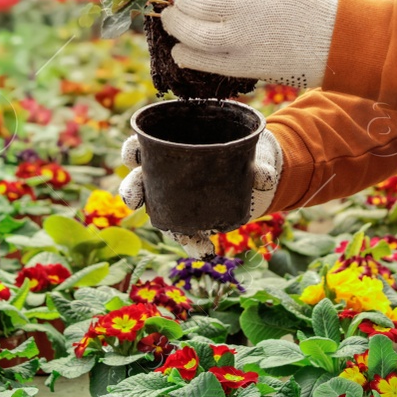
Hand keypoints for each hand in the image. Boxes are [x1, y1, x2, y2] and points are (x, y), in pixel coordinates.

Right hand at [118, 130, 282, 255]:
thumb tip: (264, 179)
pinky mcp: (190, 218)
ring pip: (159, 212)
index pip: (140, 146)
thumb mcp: (249, 150)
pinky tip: (205, 250)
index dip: (132, 151)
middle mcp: (163, 173)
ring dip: (165, 226)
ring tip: (178, 235)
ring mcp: (174, 198)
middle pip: (138, 180)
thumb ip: (256, 164)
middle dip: (132, 190)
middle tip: (133, 201)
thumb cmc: (241, 149)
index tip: (134, 156)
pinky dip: (194, 244)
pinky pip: (185, 233)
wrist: (253, 172)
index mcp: (169, 146)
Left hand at [159, 0, 339, 90]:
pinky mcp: (247, 66)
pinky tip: (181, 53)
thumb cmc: (311, 4)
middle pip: (193, 7)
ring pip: (193, 36)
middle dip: (178, 8)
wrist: (339, 40)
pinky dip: (188, 57)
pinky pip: (207, 63)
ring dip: (176, 31)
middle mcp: (243, 11)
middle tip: (173, 9)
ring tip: (172, 27)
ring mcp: (243, 41)